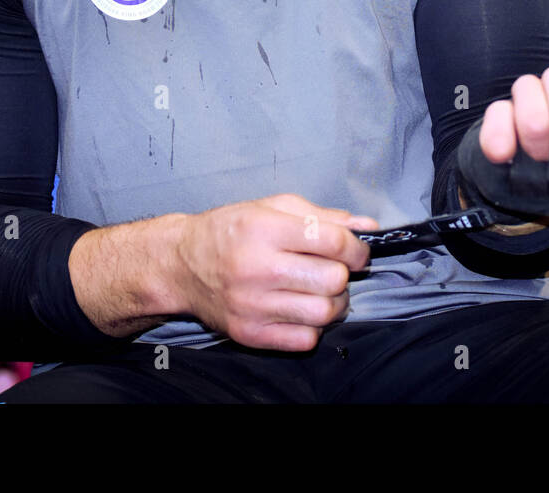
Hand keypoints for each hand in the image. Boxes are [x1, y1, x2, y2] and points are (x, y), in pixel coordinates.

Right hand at [171, 194, 377, 351]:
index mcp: (265, 229)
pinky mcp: (249, 332)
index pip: (334, 242)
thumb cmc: (229, 231)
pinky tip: (300, 309)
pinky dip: (313, 327)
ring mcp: (252, 304)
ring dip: (333, 302)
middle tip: (332, 269)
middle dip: (342, 274)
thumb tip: (368, 226)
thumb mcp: (271, 208)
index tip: (354, 251)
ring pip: (324, 312)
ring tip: (319, 290)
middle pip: (333, 279)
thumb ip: (322, 215)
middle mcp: (258, 267)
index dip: (356, 248)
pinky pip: (305, 339)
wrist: (181, 265)